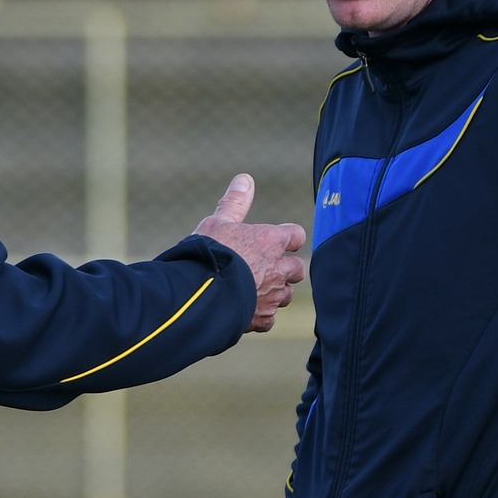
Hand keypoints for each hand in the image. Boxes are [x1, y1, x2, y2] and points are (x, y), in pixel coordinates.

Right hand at [195, 174, 307, 332]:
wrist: (200, 294)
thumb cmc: (209, 253)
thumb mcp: (218, 222)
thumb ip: (234, 202)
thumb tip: (245, 178)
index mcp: (270, 241)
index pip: (296, 236)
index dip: (288, 238)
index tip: (278, 240)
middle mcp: (277, 269)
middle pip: (297, 269)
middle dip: (287, 269)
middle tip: (268, 267)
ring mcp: (271, 296)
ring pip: (285, 295)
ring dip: (276, 292)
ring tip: (255, 289)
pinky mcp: (261, 319)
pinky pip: (269, 319)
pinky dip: (261, 315)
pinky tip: (247, 311)